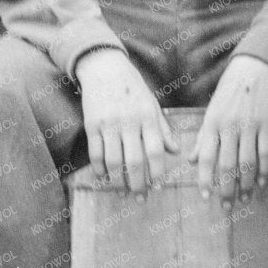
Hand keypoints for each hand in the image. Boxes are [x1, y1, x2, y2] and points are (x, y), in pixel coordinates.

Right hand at [75, 48, 176, 193]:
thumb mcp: (152, 105)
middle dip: (138, 184)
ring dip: (118, 181)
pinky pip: (96, 153)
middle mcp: (129, 121)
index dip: (156, 172)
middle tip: (141, 199)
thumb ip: (163, 129)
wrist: (105, 67)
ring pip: (113, 161)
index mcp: (148, 117)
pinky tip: (104, 178)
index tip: (157, 188)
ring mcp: (109, 123)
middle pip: (134, 161)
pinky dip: (100, 169)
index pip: (155, 151)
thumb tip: (175, 152)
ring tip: (123, 192)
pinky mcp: (92, 124)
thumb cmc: (133, 88)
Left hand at [192, 55, 267, 199]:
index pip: (207, 157)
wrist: (252, 70)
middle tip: (226, 208)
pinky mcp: (266, 125)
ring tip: (244, 200)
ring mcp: (249, 126)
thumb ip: (202, 137)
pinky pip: (265, 152)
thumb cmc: (228, 93)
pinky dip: (264, 170)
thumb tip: (192, 161)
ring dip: (246, 184)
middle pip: (227, 165)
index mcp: (212, 123)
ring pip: (247, 162)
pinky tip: (261, 184)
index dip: (206, 180)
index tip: (205, 198)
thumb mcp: (210, 112)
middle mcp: (230, 126)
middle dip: (226, 189)